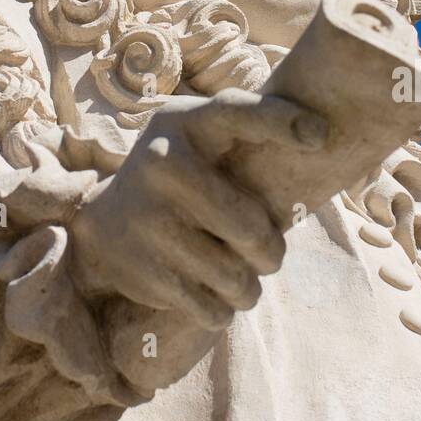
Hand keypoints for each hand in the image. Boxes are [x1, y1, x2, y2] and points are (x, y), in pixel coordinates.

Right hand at [69, 88, 326, 331]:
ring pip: (237, 277)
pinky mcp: (144, 270)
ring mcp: (150, 220)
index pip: (236, 112)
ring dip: (248, 286)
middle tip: (268, 253)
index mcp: (184, 124)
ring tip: (240, 275)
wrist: (100, 223)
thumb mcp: (198, 133)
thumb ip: (247, 126)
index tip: (318, 137)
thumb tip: (321, 133)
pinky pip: (213, 309)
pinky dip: (223, 308)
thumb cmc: (179, 172)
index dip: (279, 121)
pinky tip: (212, 290)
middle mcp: (162, 165)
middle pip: (253, 228)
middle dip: (271, 251)